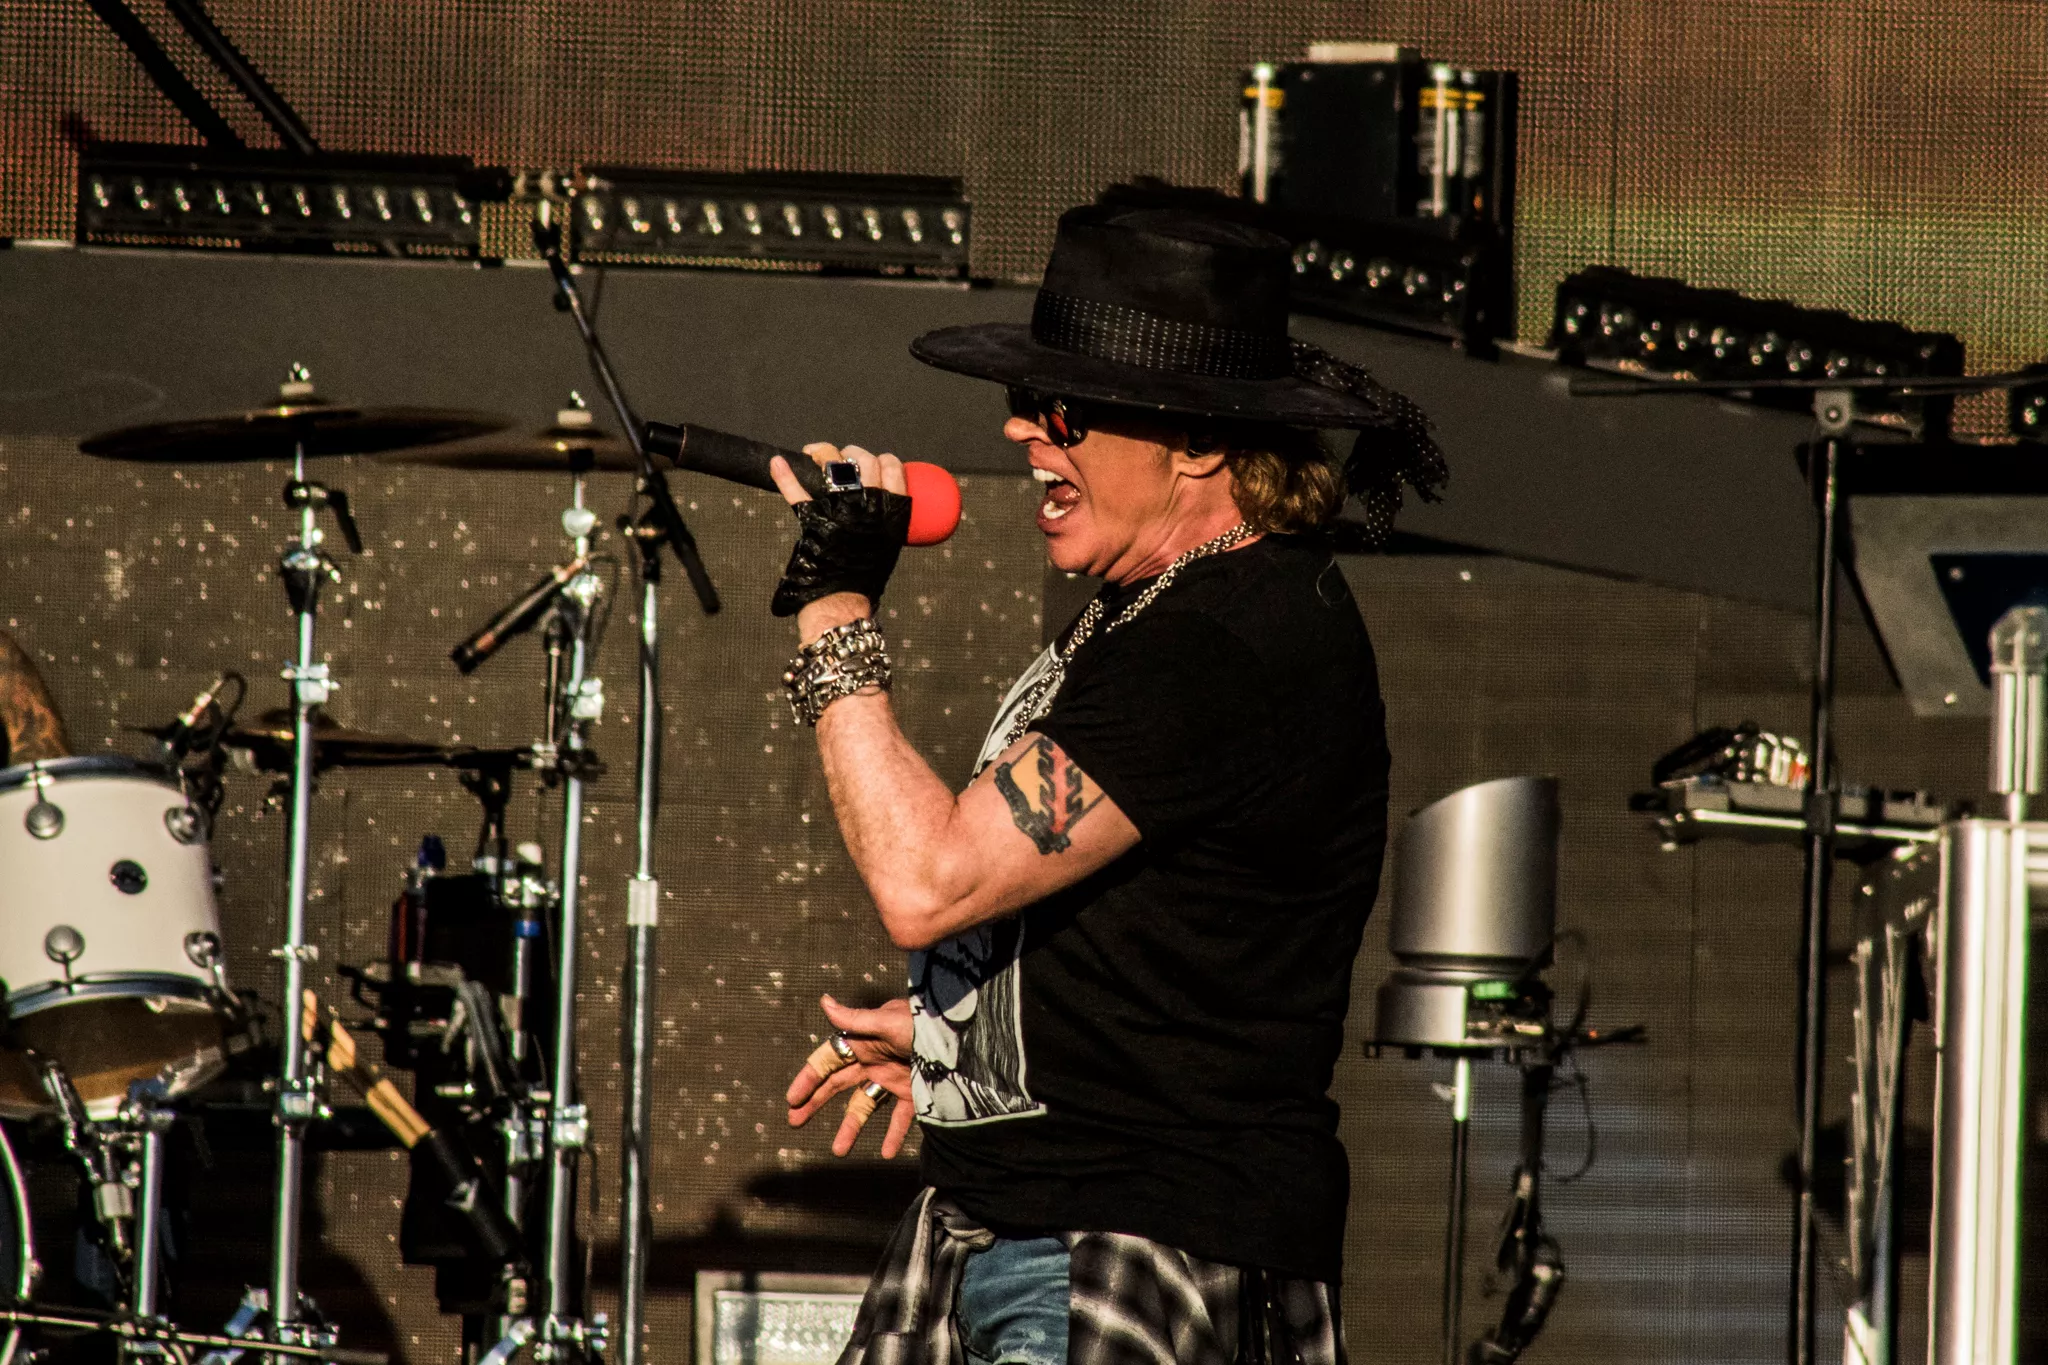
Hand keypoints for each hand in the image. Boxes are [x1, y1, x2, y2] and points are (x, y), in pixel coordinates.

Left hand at [768, 444, 911, 639]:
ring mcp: (840, 510)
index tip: (873, 463)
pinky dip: (783, 475)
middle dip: (852, 453)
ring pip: (834, 465)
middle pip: (864, 460)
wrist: (842, 603)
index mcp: (891, 513)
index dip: (883, 460)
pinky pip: (797, 491)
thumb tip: (876, 503)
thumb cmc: (864, 579)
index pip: (893, 468)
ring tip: (814, 454)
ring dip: (823, 453)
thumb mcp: (887, 545)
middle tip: (841, 460)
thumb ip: (883, 521)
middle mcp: (869, 506)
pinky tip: (777, 463)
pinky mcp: (813, 520)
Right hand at [785, 994, 915, 1157]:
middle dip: (816, 1103)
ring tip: (839, 1151)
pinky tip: (886, 1153)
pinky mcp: (914, 1093)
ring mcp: (893, 1078)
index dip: (809, 1079)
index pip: (828, 1061)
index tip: (792, 1100)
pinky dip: (893, 1135)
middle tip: (795, 1123)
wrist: (965, 1039)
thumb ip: (856, 1019)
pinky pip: (899, 1118)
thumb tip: (824, 1001)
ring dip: (851, 1127)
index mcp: (865, 1042)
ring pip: (864, 1105)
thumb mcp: (889, 1021)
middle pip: (838, 1085)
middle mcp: (875, 1061)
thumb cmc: (925, 1024)